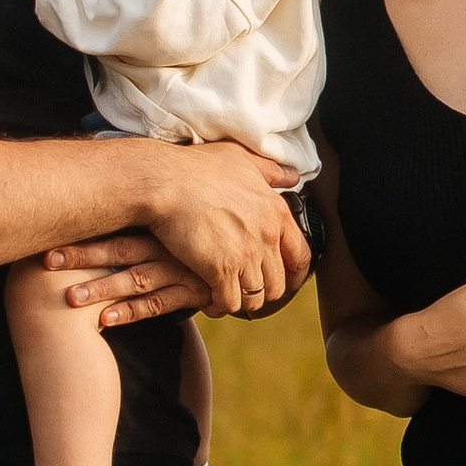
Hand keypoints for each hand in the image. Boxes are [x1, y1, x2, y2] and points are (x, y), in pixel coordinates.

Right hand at [49, 145, 307, 322]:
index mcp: (276, 212)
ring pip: (255, 297)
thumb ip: (269, 171)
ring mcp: (245, 255)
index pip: (301, 256)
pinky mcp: (219, 270)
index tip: (285, 283)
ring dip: (241, 301)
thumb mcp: (240, 159)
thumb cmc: (196, 167)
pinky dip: (219, 306)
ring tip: (226, 297)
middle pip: (278, 283)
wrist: (164, 181)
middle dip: (263, 292)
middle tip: (246, 292)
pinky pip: (229, 303)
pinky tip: (209, 302)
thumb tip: (293, 178)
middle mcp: (267, 236)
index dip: (294, 276)